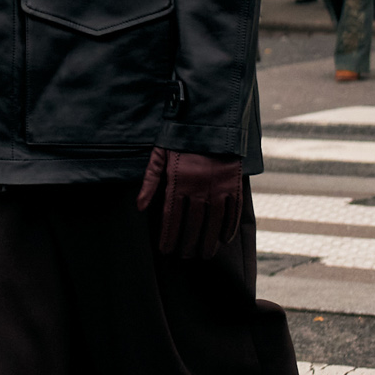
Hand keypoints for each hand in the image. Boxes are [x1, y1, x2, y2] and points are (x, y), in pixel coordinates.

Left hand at [137, 147, 244, 261]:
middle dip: (188, 243)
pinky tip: (224, 239)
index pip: (171, 217)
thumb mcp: (159, 154)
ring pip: (213, 222)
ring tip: (204, 254)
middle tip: (186, 256)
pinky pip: (233, 210)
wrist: (210, 118)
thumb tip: (140, 206)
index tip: (166, 250)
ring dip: (208, 241)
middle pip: (192, 224)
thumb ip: (150, 181)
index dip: (168, 236)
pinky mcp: (234, 182)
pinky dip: (229, 226)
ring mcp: (218, 186)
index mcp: (177, 181)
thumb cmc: (180, 137)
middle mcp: (198, 187)